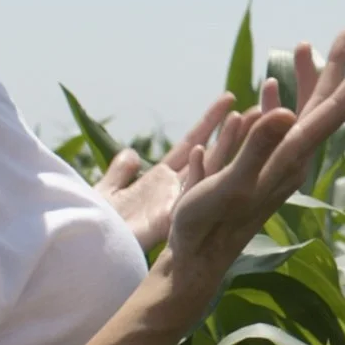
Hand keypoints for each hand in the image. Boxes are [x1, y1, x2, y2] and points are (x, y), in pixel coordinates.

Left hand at [95, 93, 236, 250]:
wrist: (86, 245)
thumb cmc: (94, 222)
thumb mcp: (108, 189)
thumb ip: (121, 171)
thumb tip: (130, 154)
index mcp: (161, 180)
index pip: (192, 143)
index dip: (210, 121)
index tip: (229, 98)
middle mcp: (175, 190)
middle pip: (209, 153)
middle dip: (232, 131)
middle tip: (258, 108)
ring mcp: (176, 204)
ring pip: (208, 170)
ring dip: (226, 145)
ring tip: (245, 119)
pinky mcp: (169, 219)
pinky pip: (189, 192)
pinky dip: (199, 172)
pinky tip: (204, 149)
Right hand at [159, 28, 344, 311]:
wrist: (197, 258)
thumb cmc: (207, 224)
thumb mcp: (229, 183)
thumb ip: (255, 147)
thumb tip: (282, 111)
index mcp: (290, 157)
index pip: (333, 110)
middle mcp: (292, 157)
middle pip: (324, 104)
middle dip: (338, 66)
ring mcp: (277, 162)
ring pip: (301, 112)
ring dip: (307, 80)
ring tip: (306, 47)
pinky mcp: (260, 167)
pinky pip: (276, 126)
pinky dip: (278, 102)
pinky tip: (270, 89)